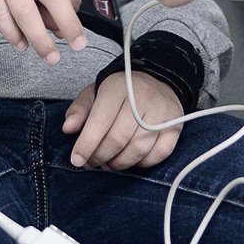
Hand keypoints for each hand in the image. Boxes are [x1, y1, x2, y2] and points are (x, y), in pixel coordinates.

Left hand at [62, 74, 182, 169]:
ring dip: (119, 163)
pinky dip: (142, 163)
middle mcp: (142, 97)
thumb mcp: (96, 93)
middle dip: (100, 157)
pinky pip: (158, 154)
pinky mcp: (175, 125)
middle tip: (92, 162)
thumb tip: (68, 128)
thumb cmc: (121, 92)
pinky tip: (131, 159)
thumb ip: (80, 109)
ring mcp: (161, 111)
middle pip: (118, 139)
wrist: (157, 80)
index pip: (100, 120)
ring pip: (138, 149)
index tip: (77, 159)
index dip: (86, 144)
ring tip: (109, 163)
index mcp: (118, 87)